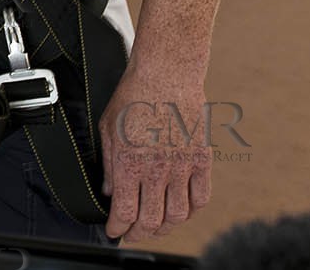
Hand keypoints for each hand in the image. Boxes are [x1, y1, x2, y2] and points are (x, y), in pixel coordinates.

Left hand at [98, 66, 211, 241]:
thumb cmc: (133, 96)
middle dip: (140, 233)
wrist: (166, 74)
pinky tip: (182, 210)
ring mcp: (183, 166)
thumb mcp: (107, 129)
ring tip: (156, 227)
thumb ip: (110, 165)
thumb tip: (110, 191)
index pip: (125, 211)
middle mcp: (157, 170)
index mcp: (130, 163)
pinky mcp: (202, 159)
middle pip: (152, 219)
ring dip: (166, 227)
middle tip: (133, 235)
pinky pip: (201, 197)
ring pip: (178, 214)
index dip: (119, 228)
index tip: (115, 232)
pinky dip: (192, 210)